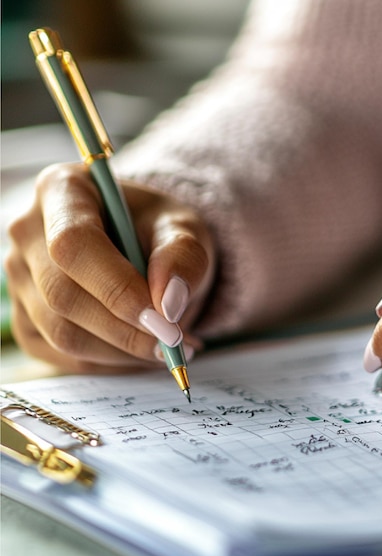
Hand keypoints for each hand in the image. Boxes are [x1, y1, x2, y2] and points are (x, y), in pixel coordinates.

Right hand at [5, 163, 215, 372]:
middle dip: (125, 329)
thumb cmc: (161, 233)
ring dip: (122, 351)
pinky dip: (109, 363)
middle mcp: (28, 232)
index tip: (163, 317)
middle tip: (174, 342)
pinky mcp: (26, 317)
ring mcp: (19, 277)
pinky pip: (62, 355)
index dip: (117, 287)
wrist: (147, 248)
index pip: (73, 244)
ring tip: (168, 346)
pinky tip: (142, 352)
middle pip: (62, 294)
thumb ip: (184, 257)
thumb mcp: (186, 230)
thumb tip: (169, 304)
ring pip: (61, 332)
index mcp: (62, 190)